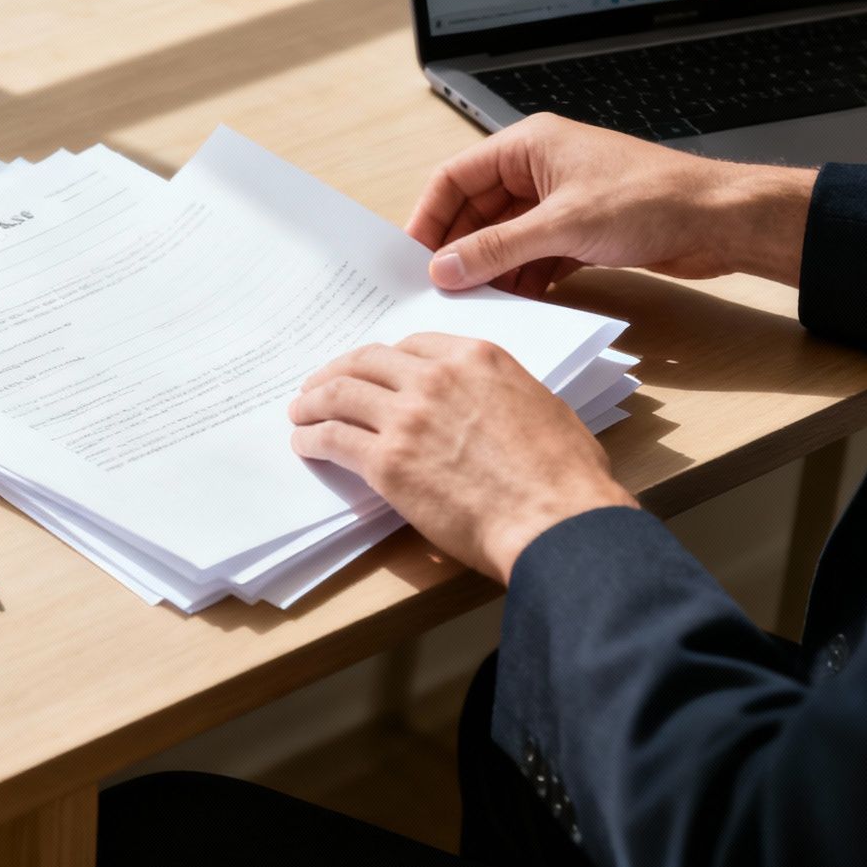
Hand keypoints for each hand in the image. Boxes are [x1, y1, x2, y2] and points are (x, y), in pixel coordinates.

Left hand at [288, 334, 633, 584]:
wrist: (556, 520)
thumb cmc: (566, 476)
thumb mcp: (542, 406)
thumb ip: (501, 393)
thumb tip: (488, 405)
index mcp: (476, 358)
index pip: (412, 346)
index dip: (383, 359)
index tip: (370, 369)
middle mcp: (436, 378)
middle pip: (367, 362)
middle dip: (337, 372)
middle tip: (319, 385)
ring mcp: (407, 417)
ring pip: (340, 395)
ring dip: (312, 402)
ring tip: (300, 412)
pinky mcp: (387, 461)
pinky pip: (333, 439)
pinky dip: (312, 438)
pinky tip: (305, 444)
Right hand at [406, 114, 817, 295]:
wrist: (721, 220)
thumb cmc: (653, 199)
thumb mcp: (563, 226)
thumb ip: (498, 249)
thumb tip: (445, 268)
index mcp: (528, 145)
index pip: (456, 177)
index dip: (430, 216)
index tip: (412, 256)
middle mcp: (538, 169)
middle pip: (476, 211)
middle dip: (459, 249)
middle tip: (439, 288)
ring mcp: (559, 201)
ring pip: (504, 237)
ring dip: (490, 268)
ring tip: (474, 301)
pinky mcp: (579, 231)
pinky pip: (532, 255)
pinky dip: (520, 278)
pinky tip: (514, 302)